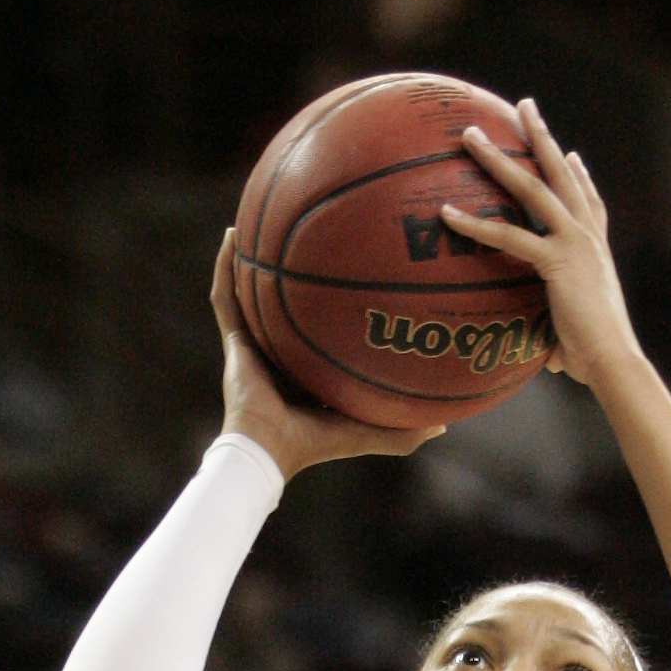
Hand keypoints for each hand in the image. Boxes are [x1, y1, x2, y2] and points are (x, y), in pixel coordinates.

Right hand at [211, 231, 443, 479]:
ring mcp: (254, 345)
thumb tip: (445, 423)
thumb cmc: (318, 444)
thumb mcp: (370, 431)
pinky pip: (226, 296)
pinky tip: (233, 234)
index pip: (319, 333)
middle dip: (293, 275)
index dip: (330, 308)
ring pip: (251, 293)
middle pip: (286, 306)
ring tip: (261, 221)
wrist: (271, 449)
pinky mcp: (233, 341)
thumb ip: (405, 428)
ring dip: (254, 260)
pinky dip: (227, 266)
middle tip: (309, 237)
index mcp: (308, 372)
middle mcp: (280, 355)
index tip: (350, 278)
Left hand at [443, 98, 641, 391]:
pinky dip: (475, 224)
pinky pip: (508, 235)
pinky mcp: (556, 260)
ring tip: (470, 135)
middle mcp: (589, 237)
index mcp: (598, 251)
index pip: (590, 203)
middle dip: (541, 137)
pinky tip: (446, 213)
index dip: (580, 177)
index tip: (571, 155)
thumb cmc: (599, 361)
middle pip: (562, 174)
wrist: (613, 361)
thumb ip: (563, 338)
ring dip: (498, 158)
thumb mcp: (580, 337)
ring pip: (532, 188)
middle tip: (525, 106)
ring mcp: (574, 243)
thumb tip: (555, 360)